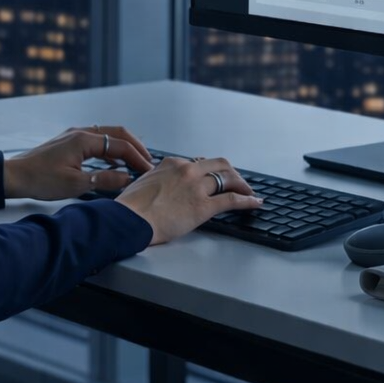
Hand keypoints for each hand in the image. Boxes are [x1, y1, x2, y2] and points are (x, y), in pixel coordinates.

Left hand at [3, 125, 154, 200]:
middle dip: (136, 147)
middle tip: (149, 163)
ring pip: (107, 135)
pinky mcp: (69, 142)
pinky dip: (111, 150)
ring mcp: (74, 136)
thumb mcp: (75, 184)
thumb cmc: (41, 180)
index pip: (120, 145)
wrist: (14, 176)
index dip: (138, 157)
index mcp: (83, 140)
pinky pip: (97, 141)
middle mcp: (80, 132)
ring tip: (137, 163)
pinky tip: (115, 164)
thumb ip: (104, 180)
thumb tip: (128, 178)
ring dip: (124, 147)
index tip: (149, 171)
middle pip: (117, 133)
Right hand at [116, 157, 260, 245]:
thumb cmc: (130, 207)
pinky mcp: (203, 206)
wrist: (128, 219)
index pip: (198, 163)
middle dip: (231, 173)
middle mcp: (187, 170)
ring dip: (242, 184)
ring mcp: (197, 187)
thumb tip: (163, 185)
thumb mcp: (143, 183)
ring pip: (228, 178)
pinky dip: (247, 200)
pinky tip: (254, 202)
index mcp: (172, 164)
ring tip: (248, 192)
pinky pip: (232, 199)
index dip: (210, 171)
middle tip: (237, 182)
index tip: (214, 177)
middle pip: (219, 165)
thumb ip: (159, 179)